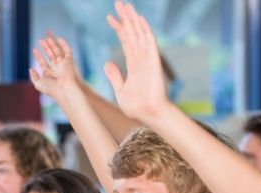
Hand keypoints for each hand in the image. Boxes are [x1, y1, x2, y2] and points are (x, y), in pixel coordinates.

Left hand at [29, 35, 80, 101]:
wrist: (64, 88)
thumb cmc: (51, 88)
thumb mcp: (38, 83)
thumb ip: (33, 76)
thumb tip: (31, 69)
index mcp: (50, 76)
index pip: (43, 64)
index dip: (39, 56)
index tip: (34, 49)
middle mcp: (56, 70)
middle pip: (50, 56)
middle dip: (45, 48)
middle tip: (40, 40)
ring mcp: (63, 65)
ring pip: (57, 52)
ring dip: (52, 45)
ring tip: (46, 37)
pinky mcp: (69, 62)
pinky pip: (67, 51)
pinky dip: (64, 45)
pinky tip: (59, 39)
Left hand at [104, 1, 169, 121]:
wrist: (148, 114)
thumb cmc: (136, 107)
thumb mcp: (120, 90)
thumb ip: (114, 76)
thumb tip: (107, 63)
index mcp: (134, 65)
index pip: (125, 42)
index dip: (119, 29)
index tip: (110, 19)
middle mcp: (141, 59)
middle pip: (132, 34)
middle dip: (125, 18)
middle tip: (118, 4)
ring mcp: (147, 59)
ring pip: (139, 34)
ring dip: (133, 19)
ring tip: (125, 5)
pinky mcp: (153, 62)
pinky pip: (149, 43)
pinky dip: (144, 30)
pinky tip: (139, 19)